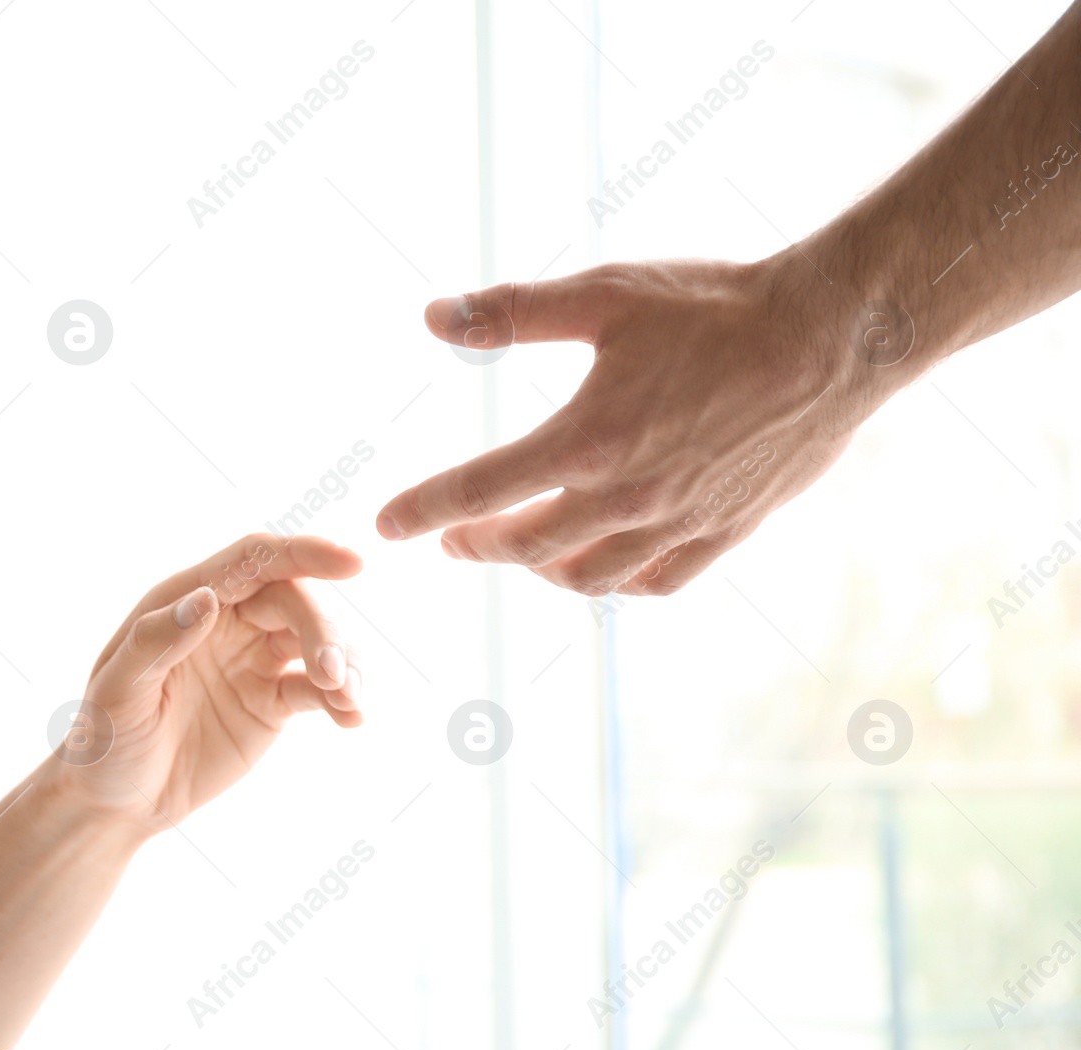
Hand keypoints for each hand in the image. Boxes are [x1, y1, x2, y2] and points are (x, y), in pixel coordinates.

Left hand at [52, 534, 364, 828]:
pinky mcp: (272, 701)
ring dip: (345, 663)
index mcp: (185, 600)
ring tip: (350, 702)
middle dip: (324, 631)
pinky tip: (352, 719)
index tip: (352, 562)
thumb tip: (208, 599)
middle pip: (294, 601)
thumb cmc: (104, 739)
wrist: (117, 802)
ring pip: (316, 641)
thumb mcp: (118, 691)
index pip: (254, 561)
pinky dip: (342, 699)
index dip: (304, 553)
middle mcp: (226, 620)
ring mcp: (253, 660)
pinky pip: (317, 689)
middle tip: (334, 675)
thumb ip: (157, 641)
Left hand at [376, 255, 879, 594]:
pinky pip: (656, 581)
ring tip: (521, 553)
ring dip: (541, 569)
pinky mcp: (727, 529)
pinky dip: (616, 584)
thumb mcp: (602, 294)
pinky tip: (603, 569)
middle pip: (527, 545)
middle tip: (455, 539)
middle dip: (479, 544)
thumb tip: (429, 317)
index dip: (423, 509)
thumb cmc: (714, 305)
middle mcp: (626, 498)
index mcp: (585, 442)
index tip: (387, 525)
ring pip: (589, 576)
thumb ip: (508, 312)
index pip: (477, 491)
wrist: (832, 334)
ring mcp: (679, 522)